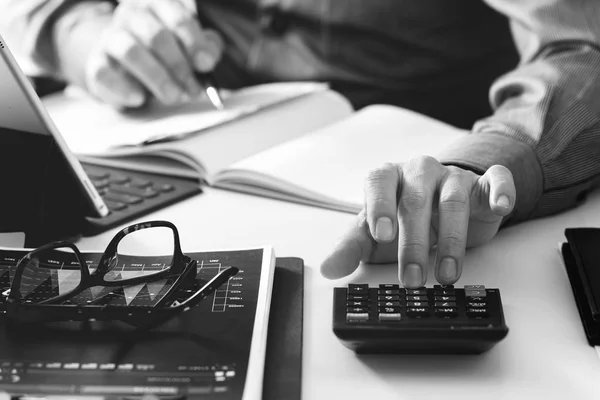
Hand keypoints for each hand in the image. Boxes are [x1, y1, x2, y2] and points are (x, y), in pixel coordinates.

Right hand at [84, 0, 223, 107]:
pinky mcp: (96, 63)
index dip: (194, 42)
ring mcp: (111, 37)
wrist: (133, 71)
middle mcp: (132, 15)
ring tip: (173, 96)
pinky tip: (140, 98)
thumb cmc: (171, 55)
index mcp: (159, 4)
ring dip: (157, 78)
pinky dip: (124, 88)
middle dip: (178, 65)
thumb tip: (205, 60)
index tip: (205, 65)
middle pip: (156, 35)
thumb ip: (207, 49)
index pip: (177, 15)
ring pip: (130, 51)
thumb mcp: (196, 48)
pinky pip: (103, 72)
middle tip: (192, 88)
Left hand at [321, 156, 515, 287]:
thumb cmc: (401, 222)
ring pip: (453, 199)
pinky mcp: (482, 185)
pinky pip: (495, 180)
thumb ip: (350, 249)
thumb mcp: (373, 237)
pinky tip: (499, 206)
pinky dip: (499, 191)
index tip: (381, 235)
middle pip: (416, 200)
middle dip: (414, 243)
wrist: (440, 208)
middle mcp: (419, 172)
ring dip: (450, 240)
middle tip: (413, 277)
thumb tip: (327, 269)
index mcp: (389, 178)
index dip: (379, 206)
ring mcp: (452, 177)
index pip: (379, 183)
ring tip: (446, 275)